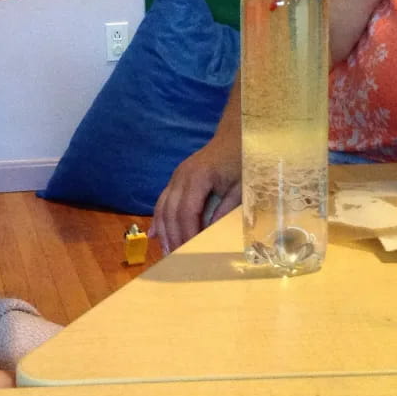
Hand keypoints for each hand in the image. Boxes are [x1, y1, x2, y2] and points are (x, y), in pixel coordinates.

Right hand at [151, 134, 241, 254]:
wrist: (235, 135)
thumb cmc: (241, 160)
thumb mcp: (240, 187)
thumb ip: (225, 209)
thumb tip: (210, 233)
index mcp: (197, 178)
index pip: (186, 212)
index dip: (186, 234)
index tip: (189, 253)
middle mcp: (181, 177)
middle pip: (170, 212)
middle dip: (172, 237)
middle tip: (175, 260)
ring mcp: (176, 176)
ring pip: (162, 207)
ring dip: (163, 231)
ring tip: (166, 252)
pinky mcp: (177, 178)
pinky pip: (163, 200)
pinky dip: (158, 218)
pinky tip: (154, 234)